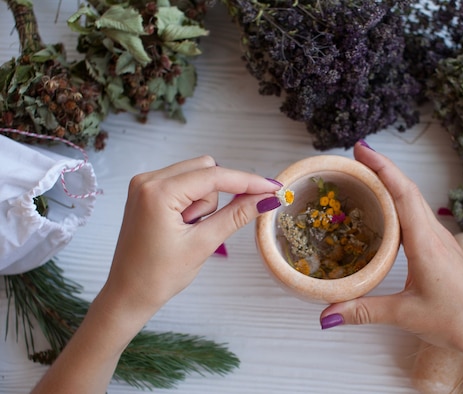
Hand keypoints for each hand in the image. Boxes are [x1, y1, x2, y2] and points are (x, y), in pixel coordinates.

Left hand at [102, 156, 282, 318]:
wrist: (128, 294)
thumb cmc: (159, 276)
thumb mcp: (203, 244)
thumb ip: (236, 216)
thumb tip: (266, 198)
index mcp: (158, 192)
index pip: (214, 176)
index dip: (247, 181)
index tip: (273, 187)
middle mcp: (148, 179)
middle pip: (205, 169)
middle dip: (217, 197)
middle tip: (206, 228)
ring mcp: (145, 184)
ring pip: (196, 176)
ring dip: (204, 202)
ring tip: (188, 232)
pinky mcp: (146, 192)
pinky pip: (184, 184)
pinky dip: (193, 202)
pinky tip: (183, 225)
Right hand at [320, 142, 462, 351]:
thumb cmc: (459, 322)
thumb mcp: (406, 315)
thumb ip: (364, 311)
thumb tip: (327, 314)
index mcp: (426, 243)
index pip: (402, 194)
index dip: (382, 168)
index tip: (361, 149)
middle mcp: (436, 235)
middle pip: (408, 190)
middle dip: (382, 169)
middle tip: (356, 157)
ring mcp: (442, 241)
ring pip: (415, 203)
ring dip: (393, 185)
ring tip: (368, 179)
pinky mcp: (444, 251)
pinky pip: (419, 218)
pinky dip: (401, 206)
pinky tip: (389, 215)